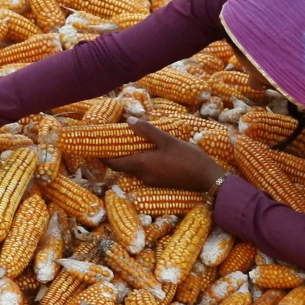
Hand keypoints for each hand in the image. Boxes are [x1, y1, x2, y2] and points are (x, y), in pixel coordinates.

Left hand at [106, 119, 225, 193]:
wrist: (206, 178)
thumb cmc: (187, 157)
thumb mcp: (167, 140)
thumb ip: (147, 131)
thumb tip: (129, 121)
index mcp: (141, 164)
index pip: (114, 163)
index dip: (103, 156)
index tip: (97, 146)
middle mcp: (142, 175)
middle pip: (122, 167)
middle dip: (116, 155)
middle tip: (115, 140)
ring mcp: (151, 181)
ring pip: (134, 170)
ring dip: (130, 159)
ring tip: (131, 143)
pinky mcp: (160, 183)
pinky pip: (144, 172)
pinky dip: (140, 163)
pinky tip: (148, 152)